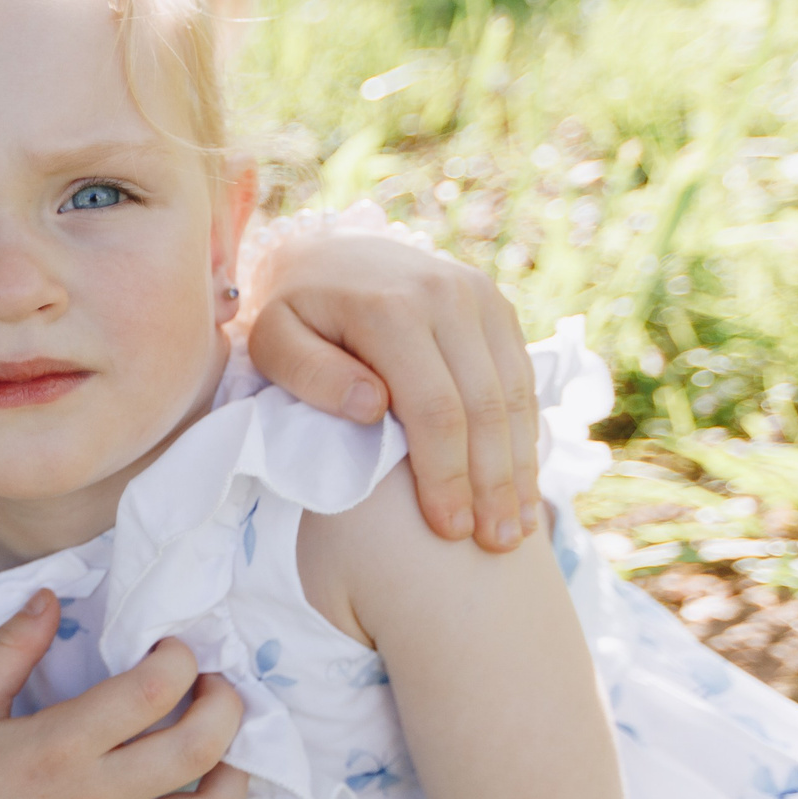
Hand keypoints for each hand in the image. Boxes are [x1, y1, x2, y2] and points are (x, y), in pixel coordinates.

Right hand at [0, 590, 250, 798]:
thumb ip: (11, 647)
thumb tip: (52, 596)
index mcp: (56, 747)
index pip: (151, 692)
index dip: (178, 658)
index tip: (170, 648)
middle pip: (199, 747)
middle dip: (225, 702)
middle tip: (212, 684)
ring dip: (235, 768)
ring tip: (220, 741)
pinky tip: (204, 794)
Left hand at [242, 229, 538, 553]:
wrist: (327, 252)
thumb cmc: (292, 314)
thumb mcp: (273, 341)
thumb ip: (311, 375)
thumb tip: (371, 408)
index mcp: (392, 308)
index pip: (435, 408)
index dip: (446, 475)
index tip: (449, 530)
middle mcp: (447, 295)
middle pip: (484, 407)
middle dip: (493, 483)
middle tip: (496, 545)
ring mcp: (480, 296)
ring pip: (513, 395)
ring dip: (519, 467)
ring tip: (518, 530)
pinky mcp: (496, 306)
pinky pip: (520, 378)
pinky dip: (524, 434)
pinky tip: (522, 483)